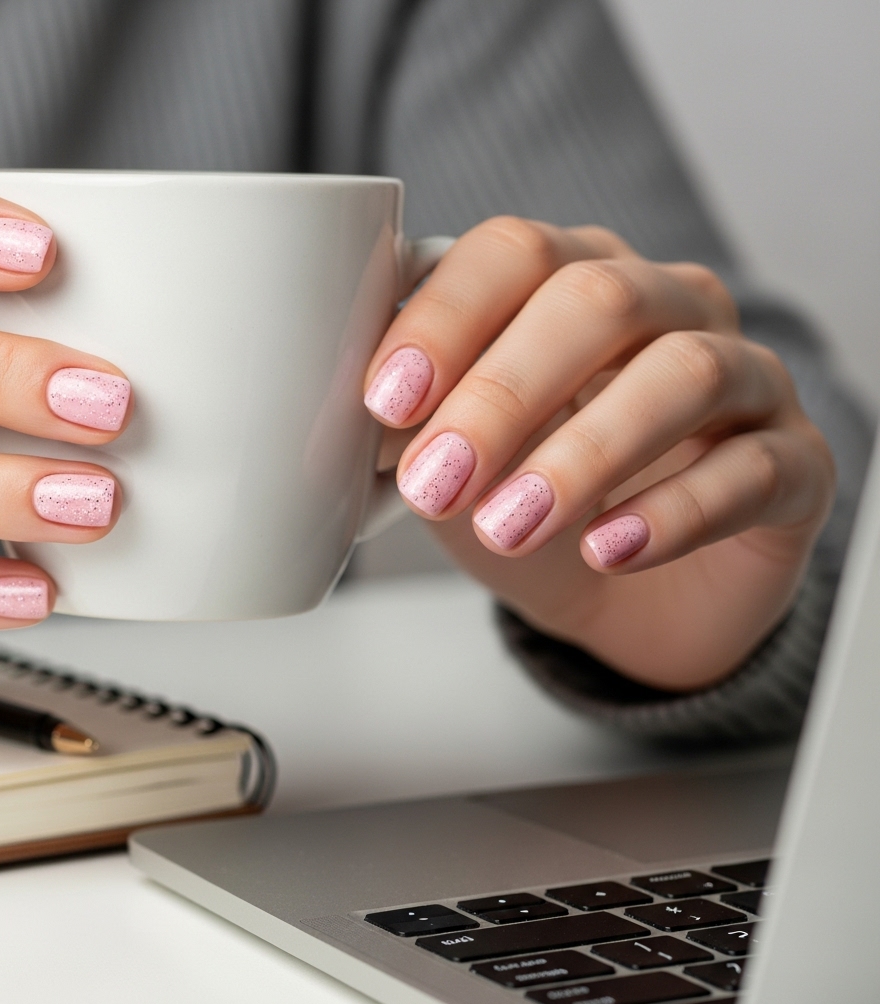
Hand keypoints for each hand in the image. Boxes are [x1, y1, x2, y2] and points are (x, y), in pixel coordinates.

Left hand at [364, 219, 834, 689]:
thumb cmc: (533, 511)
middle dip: (502, 393)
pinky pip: (750, 469)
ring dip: (583, 453)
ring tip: (510, 523)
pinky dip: (671, 512)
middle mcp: (668, 307)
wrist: (623, 599)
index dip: (446, 317)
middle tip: (437, 481)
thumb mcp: (456, 466)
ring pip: (684, 374)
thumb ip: (415, 427)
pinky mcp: (793, 462)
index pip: (514, 253)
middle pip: (596, 301)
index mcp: (575, 280)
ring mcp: (744, 378)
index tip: (385, 401)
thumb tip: (361, 419)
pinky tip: (606, 549)